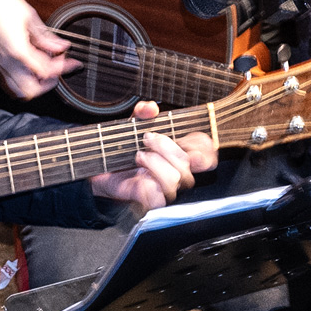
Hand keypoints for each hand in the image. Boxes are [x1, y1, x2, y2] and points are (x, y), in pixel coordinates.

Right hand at [0, 0, 68, 98]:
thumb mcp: (29, 16)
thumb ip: (46, 37)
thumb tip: (61, 46)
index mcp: (18, 51)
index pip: (45, 71)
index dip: (62, 67)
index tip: (72, 61)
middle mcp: (7, 62)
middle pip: (31, 90)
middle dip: (48, 83)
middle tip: (58, 69)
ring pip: (18, 91)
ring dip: (35, 85)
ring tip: (45, 71)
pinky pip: (10, 82)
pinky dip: (23, 81)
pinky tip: (31, 68)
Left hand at [90, 101, 216, 211]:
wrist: (101, 171)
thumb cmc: (123, 150)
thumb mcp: (132, 125)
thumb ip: (142, 113)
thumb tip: (150, 108)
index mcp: (180, 154)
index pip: (208, 153)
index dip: (204, 146)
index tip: (185, 137)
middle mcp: (178, 173)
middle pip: (191, 164)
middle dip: (167, 147)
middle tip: (147, 139)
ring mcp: (167, 189)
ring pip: (175, 180)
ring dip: (154, 163)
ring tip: (138, 156)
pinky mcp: (153, 202)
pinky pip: (159, 197)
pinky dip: (147, 184)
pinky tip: (138, 176)